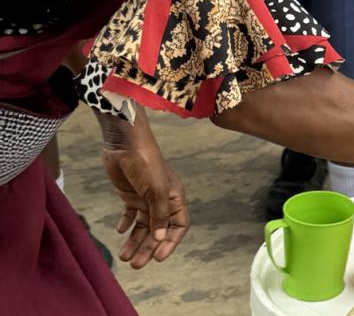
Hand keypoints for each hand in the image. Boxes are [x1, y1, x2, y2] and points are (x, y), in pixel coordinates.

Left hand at [98, 112, 188, 269]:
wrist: (125, 143)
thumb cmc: (145, 163)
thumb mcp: (155, 191)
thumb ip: (158, 215)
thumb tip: (160, 238)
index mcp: (175, 198)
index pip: (178, 226)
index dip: (170, 243)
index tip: (157, 258)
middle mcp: (162, 201)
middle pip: (158, 230)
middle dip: (148, 248)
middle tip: (136, 265)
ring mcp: (146, 198)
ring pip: (143, 225)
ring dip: (134, 240)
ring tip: (124, 256)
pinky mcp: (130, 194)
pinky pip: (131, 214)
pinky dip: (126, 223)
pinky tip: (120, 231)